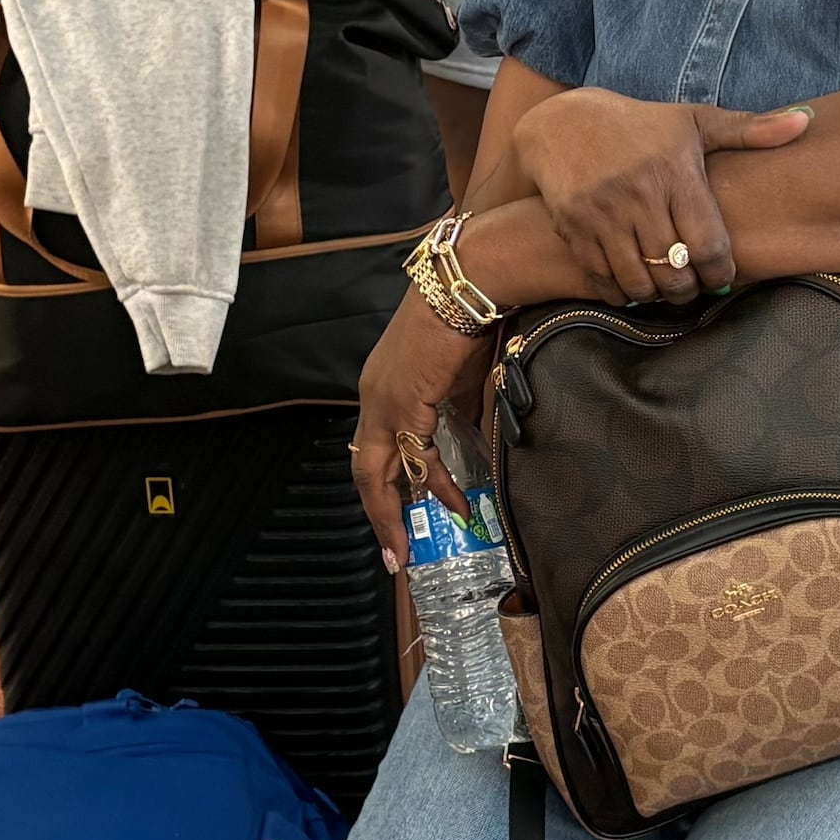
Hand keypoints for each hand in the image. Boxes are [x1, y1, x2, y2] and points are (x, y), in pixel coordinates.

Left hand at [349, 296, 492, 569]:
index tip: (400, 521)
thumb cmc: (470, 321)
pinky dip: (432, 484)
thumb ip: (457, 417)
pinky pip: (413, 456)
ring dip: (396, 512)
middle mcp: (375, 397)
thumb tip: (472, 448)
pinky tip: (452, 506)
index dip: (385, 489)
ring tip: (409, 549)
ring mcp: (385, 399)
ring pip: (379, 470)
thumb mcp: (459, 381)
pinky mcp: (403, 400)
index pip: (377, 451)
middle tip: (395, 554)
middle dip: (381, 516)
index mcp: (383, 390)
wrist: (471, 284)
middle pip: (367, 470)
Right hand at [509, 88, 811, 302]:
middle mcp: (638, 193)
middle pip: (674, 270)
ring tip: (665, 287)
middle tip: (693, 287)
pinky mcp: (574, 228)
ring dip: (656, 295)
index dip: (720, 272)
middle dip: (688, 290)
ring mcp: (603, 213)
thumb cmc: (642, 126)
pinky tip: (633, 284)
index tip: (722, 276)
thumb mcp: (695, 122)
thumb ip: (751, 129)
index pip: (707, 244)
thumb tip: (807, 122)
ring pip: (639, 281)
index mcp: (674, 171)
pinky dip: (622, 293)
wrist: (563, 123)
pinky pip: (603, 280)